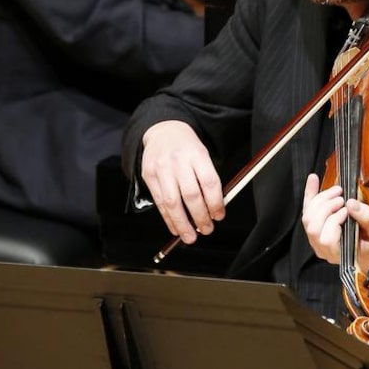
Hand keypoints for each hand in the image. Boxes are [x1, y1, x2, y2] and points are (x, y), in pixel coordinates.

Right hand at [140, 121, 223, 240]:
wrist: (163, 131)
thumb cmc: (187, 148)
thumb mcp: (202, 155)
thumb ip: (208, 180)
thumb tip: (215, 209)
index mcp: (197, 154)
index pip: (209, 181)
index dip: (216, 202)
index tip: (219, 215)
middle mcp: (178, 161)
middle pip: (191, 195)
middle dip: (200, 217)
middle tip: (207, 229)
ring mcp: (161, 169)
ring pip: (172, 202)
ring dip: (182, 224)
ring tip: (190, 237)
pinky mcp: (149, 176)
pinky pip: (159, 203)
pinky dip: (168, 219)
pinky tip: (175, 228)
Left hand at [301, 174, 368, 282]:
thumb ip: (367, 218)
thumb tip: (351, 203)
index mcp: (339, 253)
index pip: (327, 239)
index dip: (335, 220)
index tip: (347, 209)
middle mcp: (324, 249)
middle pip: (314, 226)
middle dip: (326, 207)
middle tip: (342, 198)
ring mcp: (316, 240)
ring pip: (308, 218)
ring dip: (320, 200)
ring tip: (336, 192)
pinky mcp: (315, 228)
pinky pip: (307, 211)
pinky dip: (310, 194)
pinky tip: (313, 179)